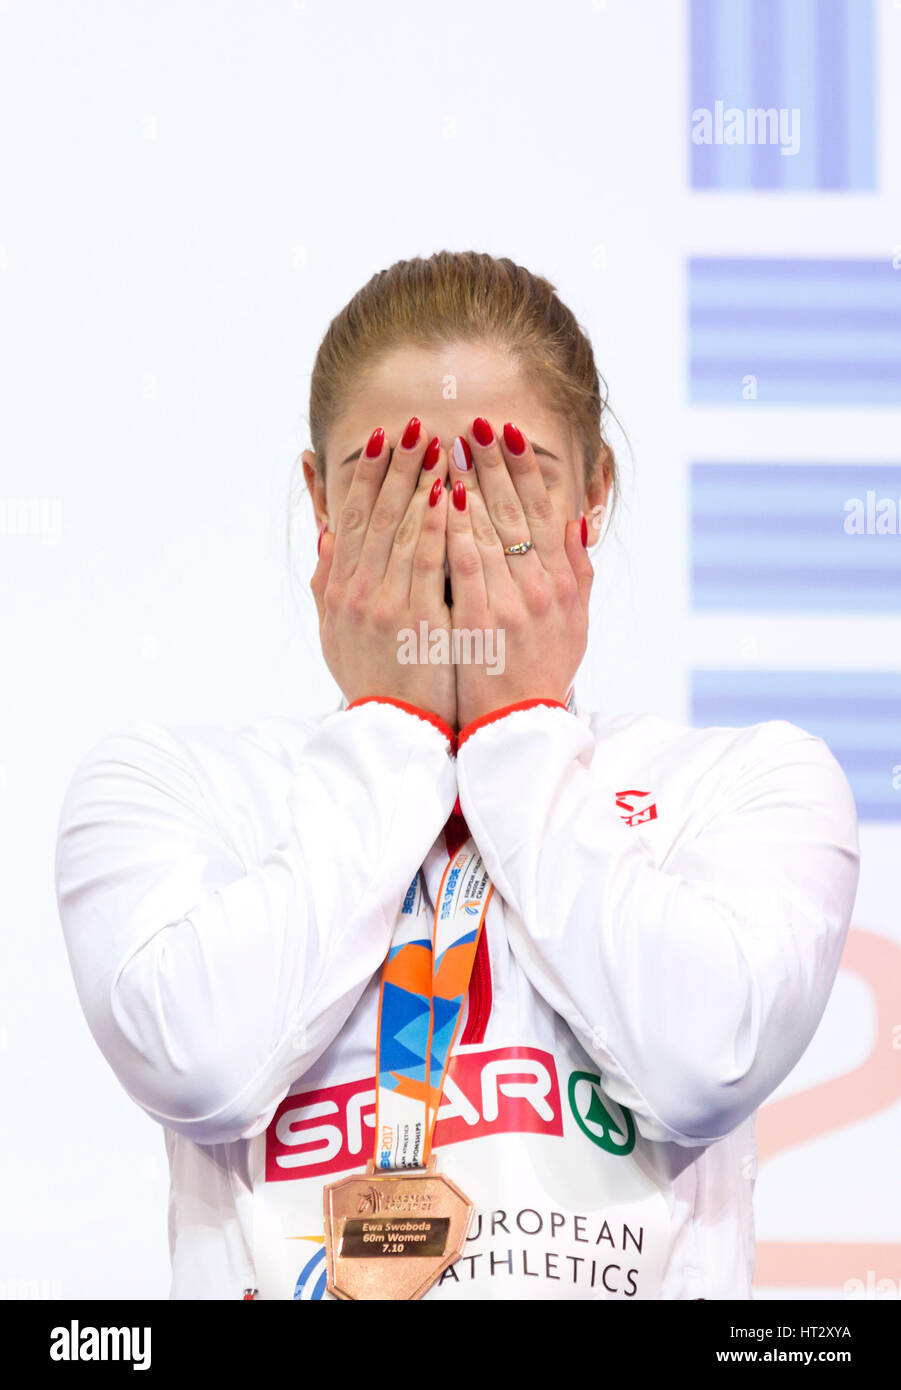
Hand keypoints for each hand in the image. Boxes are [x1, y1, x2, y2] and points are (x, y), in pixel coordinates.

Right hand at [311, 421, 455, 729]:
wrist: (392, 731)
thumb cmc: (371, 679)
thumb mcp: (334, 631)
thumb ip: (329, 581)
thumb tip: (328, 533)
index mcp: (341, 590)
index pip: (355, 519)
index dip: (369, 476)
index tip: (384, 440)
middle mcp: (359, 592)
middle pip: (378, 515)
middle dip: (397, 466)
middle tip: (413, 425)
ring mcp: (387, 605)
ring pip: (403, 531)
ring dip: (420, 483)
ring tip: (437, 444)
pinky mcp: (419, 621)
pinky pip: (429, 564)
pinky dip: (436, 526)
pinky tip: (447, 494)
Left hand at [445, 419, 592, 728]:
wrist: (520, 727)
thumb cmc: (543, 673)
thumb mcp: (575, 622)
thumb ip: (578, 570)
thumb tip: (577, 520)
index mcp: (562, 582)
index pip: (543, 511)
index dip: (525, 469)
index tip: (507, 434)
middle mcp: (541, 587)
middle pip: (516, 512)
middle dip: (494, 463)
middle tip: (474, 423)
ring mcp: (511, 603)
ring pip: (490, 530)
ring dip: (471, 483)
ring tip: (451, 446)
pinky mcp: (480, 622)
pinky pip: (466, 565)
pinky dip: (457, 528)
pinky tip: (445, 498)